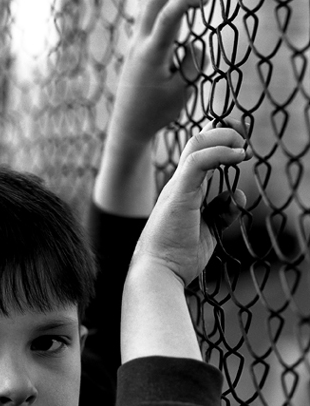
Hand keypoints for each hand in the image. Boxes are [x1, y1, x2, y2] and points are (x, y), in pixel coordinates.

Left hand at [112, 0, 202, 145]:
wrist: (128, 126)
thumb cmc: (156, 113)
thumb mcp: (182, 92)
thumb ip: (193, 64)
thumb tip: (194, 44)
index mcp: (153, 54)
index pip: (169, 16)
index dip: (186, 0)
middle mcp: (141, 44)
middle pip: (152, 1)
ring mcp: (135, 44)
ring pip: (146, 5)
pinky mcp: (136, 49)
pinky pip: (146, 17)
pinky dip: (157, 0)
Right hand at [131, 119, 249, 285]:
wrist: (159, 272)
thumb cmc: (177, 256)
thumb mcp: (208, 231)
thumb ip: (221, 212)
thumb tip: (238, 196)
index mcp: (183, 192)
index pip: (200, 155)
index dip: (220, 144)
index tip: (242, 149)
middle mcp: (178, 184)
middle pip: (197, 142)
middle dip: (224, 133)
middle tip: (245, 139)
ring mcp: (177, 187)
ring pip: (197, 145)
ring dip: (224, 138)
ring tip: (244, 146)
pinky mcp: (179, 193)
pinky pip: (198, 161)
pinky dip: (220, 152)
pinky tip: (237, 155)